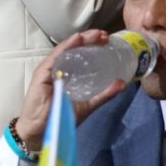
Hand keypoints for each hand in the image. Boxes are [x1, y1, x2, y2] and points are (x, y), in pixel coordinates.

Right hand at [13, 30, 126, 150]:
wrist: (41, 131)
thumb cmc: (61, 117)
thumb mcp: (88, 104)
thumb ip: (104, 94)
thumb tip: (124, 83)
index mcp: (68, 74)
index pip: (80, 55)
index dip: (93, 46)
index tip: (107, 40)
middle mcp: (58, 69)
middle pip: (73, 49)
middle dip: (89, 40)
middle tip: (104, 35)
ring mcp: (49, 70)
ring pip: (65, 50)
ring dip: (80, 40)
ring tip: (95, 34)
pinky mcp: (42, 74)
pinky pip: (55, 57)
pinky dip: (66, 47)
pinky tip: (76, 39)